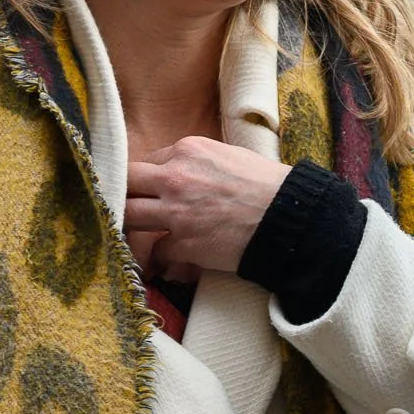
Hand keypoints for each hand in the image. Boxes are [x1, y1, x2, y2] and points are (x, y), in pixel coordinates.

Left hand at [124, 137, 291, 279]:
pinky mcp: (183, 244)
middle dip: (123, 196)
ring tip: (133, 234)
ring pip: (128, 216)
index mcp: (187, 151)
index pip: (146, 162)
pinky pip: (155, 251)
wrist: (290, 218)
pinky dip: (159, 258)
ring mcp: (176, 213)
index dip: (144, 179)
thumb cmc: (268, 186)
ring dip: (130, 226)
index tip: (145, 191)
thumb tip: (178, 171)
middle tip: (125, 208)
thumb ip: (196, 162)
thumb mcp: (229, 156)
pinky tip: (164, 262)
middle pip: (125, 183)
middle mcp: (175, 178)